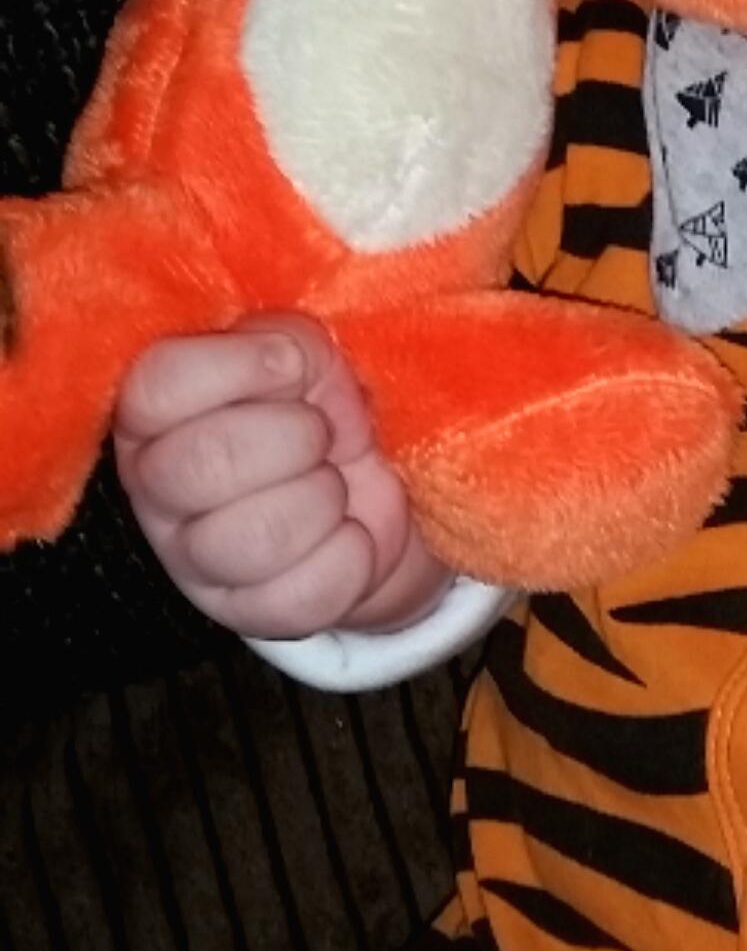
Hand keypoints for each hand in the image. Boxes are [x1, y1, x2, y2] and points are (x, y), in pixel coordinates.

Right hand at [113, 312, 454, 641]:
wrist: (385, 484)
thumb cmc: (328, 403)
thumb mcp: (310, 353)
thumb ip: (289, 339)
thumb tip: (290, 357)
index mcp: (158, 408)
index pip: (156, 387)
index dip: (237, 369)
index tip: (293, 365)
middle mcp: (157, 483)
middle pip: (202, 464)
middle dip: (294, 438)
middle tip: (324, 433)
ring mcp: (192, 556)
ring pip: (250, 539)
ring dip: (322, 500)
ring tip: (333, 483)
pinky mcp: (243, 611)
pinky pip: (299, 596)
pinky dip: (350, 558)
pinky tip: (350, 532)